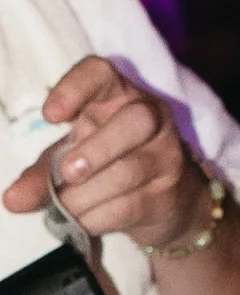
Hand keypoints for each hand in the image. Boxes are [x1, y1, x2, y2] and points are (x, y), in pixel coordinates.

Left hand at [3, 57, 213, 254]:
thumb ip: (42, 175)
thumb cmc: (110, 163)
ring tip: (66, 207)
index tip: (50, 117)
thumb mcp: (71, 160)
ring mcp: (165, 154)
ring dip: (87, 196)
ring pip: (129, 171)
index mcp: (118, 95)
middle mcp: (150, 116)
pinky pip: (129, 205)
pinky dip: (97, 217)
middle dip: (98, 149)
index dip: (75, 89)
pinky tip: (85, 219)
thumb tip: (12, 199)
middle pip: (135, 120)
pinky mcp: (168, 192)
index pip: (101, 74)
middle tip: (69, 173)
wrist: (168, 200)